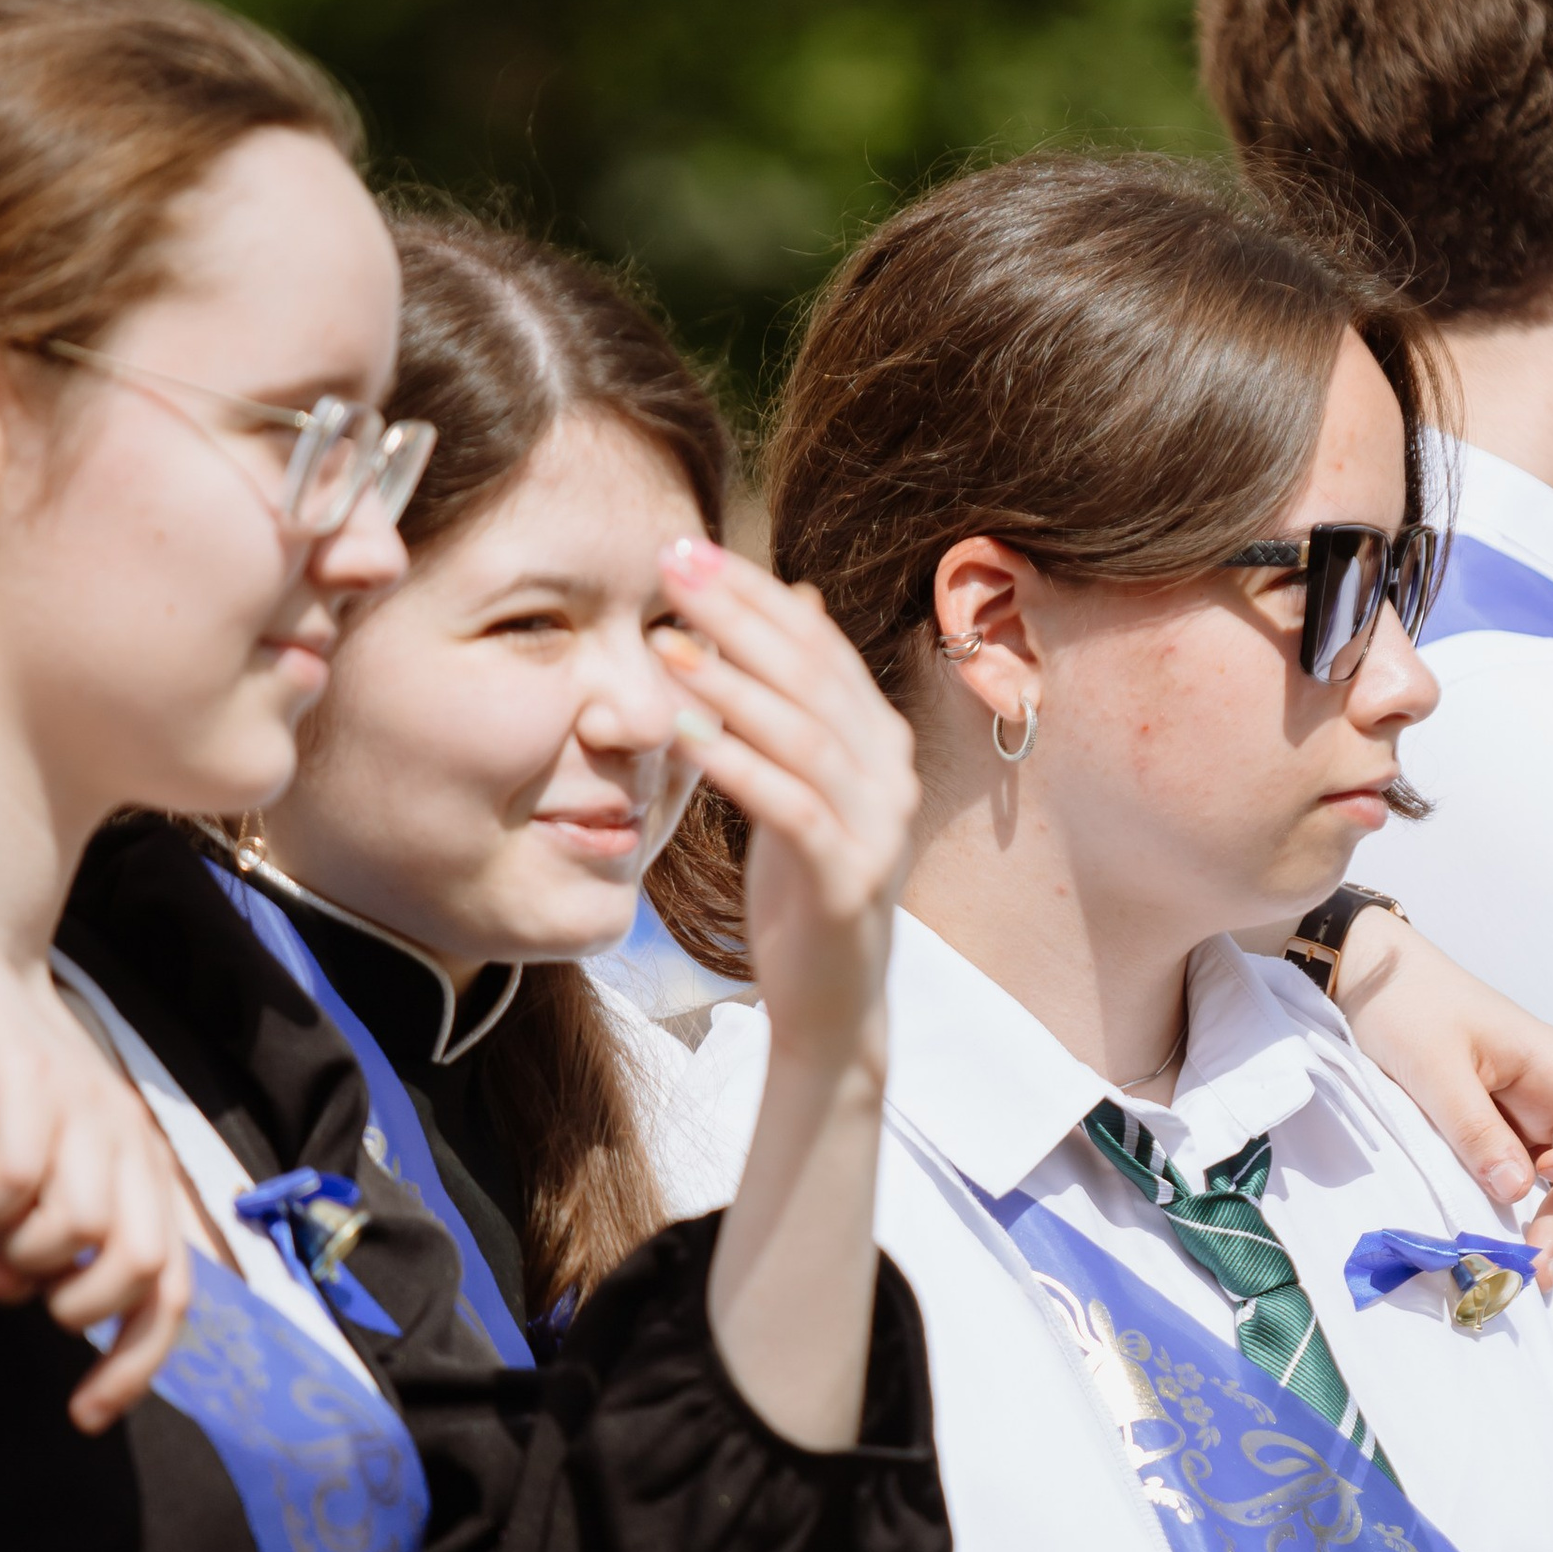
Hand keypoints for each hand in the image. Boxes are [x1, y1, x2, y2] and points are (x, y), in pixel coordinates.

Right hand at [0, 884, 189, 1430]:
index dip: (136, 1363)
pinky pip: (20, 1175)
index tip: (86, 1414)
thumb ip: (30, 1231)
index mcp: (134, 1167)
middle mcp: (124, 1139)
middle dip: (73, 1306)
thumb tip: (16, 1292)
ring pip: (79, 1229)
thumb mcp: (18, 1166)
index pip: (170, 1290)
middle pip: (144, 1268)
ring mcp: (80, 1105)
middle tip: (10, 1279)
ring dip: (16, 1251)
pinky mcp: (23, 1075)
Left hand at [656, 542, 918, 1076]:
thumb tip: (801, 596)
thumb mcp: (799, 782)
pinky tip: (681, 731)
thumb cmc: (804, 891)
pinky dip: (735, 762)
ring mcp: (878, 828)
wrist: (830, 1004)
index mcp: (878, 743)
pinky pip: (789, 806)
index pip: (817, 642)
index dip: (753, 590)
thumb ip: (799, 698)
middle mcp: (890, 775)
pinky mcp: (850, 879)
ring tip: (662, 644)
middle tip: (669, 564)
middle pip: (810, 672)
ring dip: (729, 682)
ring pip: (802, 732)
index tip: (684, 547)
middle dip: (737, 613)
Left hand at [1328, 912, 1552, 1294]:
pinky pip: (1544, 1186)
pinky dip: (1549, 1225)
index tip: (1546, 1181)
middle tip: (1528, 1265)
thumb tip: (1518, 1190)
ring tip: (1549, 1288)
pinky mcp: (1506, 1136)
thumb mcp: (1432, 1066)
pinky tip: (1550, 1266)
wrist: (1369, 977)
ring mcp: (1536, 1119)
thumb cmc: (1405, 1006)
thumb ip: (1475, 1128)